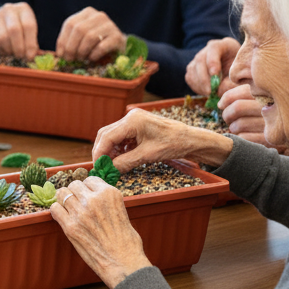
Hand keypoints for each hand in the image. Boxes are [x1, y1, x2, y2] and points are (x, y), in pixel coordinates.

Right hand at [0, 2, 38, 58]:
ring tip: (12, 53)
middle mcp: (9, 9)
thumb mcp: (25, 28)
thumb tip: (31, 56)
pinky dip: (1, 50)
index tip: (30, 56)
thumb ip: (31, 40)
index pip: (29, 26)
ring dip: (9, 50)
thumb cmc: (14, 25)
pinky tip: (4, 50)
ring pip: (3, 38)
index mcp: (23, 9)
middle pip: (14, 31)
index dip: (30, 44)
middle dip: (19, 48)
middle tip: (20, 57)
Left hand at [51, 176, 151, 288]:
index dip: (88, 188)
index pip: (90, 179)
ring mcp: (81, 212)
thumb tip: (93, 195)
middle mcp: (94, 200)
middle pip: (74, 184)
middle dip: (75, 193)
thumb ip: (106, 201)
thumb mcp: (122, 211)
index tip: (87, 196)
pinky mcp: (70, 227)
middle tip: (77, 203)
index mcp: (109, 193)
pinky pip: (55, 209)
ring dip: (64, 200)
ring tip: (69, 209)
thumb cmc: (126, 241)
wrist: (123, 262)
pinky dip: (57, 211)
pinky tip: (63, 217)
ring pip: (62, 193)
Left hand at [56, 7, 124, 61]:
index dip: (63, 41)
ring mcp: (110, 25)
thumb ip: (69, 41)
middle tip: (70, 59)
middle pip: (79, 30)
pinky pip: (101, 46)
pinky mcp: (118, 37)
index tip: (62, 55)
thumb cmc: (94, 44)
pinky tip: (91, 59)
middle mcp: (99, 16)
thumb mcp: (80, 38)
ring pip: (90, 37)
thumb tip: (59, 54)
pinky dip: (93, 55)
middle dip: (72, 47)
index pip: (70, 24)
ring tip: (81, 59)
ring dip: (82, 51)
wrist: (117, 48)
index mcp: (87, 13)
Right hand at [93, 108, 232, 172]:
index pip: (107, 136)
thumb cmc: (173, 144)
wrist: (190, 139)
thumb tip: (109, 171)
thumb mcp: (147, 156)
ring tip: (113, 165)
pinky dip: (119, 148)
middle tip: (102, 167)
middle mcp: (130, 117)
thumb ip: (125, 162)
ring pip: (113, 136)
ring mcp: (134, 120)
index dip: (100, 153)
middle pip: (106, 134)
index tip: (98, 167)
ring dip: (110, 151)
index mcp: (132, 120)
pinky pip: (122, 137)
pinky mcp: (138, 125)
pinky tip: (122, 159)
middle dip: (103, 151)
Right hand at [185, 37, 241, 96]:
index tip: (215, 74)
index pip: (214, 48)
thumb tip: (218, 90)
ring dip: (199, 83)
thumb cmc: (241, 72)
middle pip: (200, 59)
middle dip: (204, 77)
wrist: (236, 72)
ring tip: (209, 93)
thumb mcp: (241, 74)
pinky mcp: (193, 68)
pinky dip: (196, 86)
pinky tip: (206, 92)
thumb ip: (232, 81)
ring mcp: (199, 58)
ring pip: (193, 68)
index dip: (212, 61)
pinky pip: (189, 77)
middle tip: (210, 91)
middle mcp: (209, 49)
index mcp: (225, 45)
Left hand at [218, 83, 271, 146]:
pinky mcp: (271, 139)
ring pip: (239, 124)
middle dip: (227, 114)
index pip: (238, 94)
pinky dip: (240, 137)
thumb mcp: (264, 96)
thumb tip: (220, 104)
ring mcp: (271, 123)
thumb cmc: (275, 110)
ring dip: (233, 127)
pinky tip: (245, 135)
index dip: (225, 99)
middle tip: (228, 117)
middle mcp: (270, 106)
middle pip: (237, 108)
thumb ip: (244, 94)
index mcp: (266, 92)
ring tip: (236, 127)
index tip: (221, 105)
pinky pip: (244, 137)